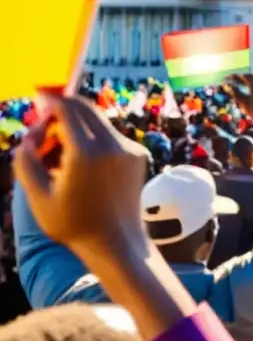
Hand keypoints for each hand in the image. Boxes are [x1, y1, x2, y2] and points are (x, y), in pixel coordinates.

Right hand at [13, 95, 149, 258]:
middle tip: (47, 122)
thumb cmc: (73, 225)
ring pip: (99, 121)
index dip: (51, 101)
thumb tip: (28, 138)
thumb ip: (26, 162)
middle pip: (86, 108)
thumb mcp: (37, 197)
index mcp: (86, 153)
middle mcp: (112, 145)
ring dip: (79, 124)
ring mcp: (129, 148)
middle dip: (64, 109)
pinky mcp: (139, 154)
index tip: (40, 98)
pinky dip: (94, 137)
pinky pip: (111, 135)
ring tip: (61, 150)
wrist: (117, 242)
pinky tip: (82, 161)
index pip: (68, 109)